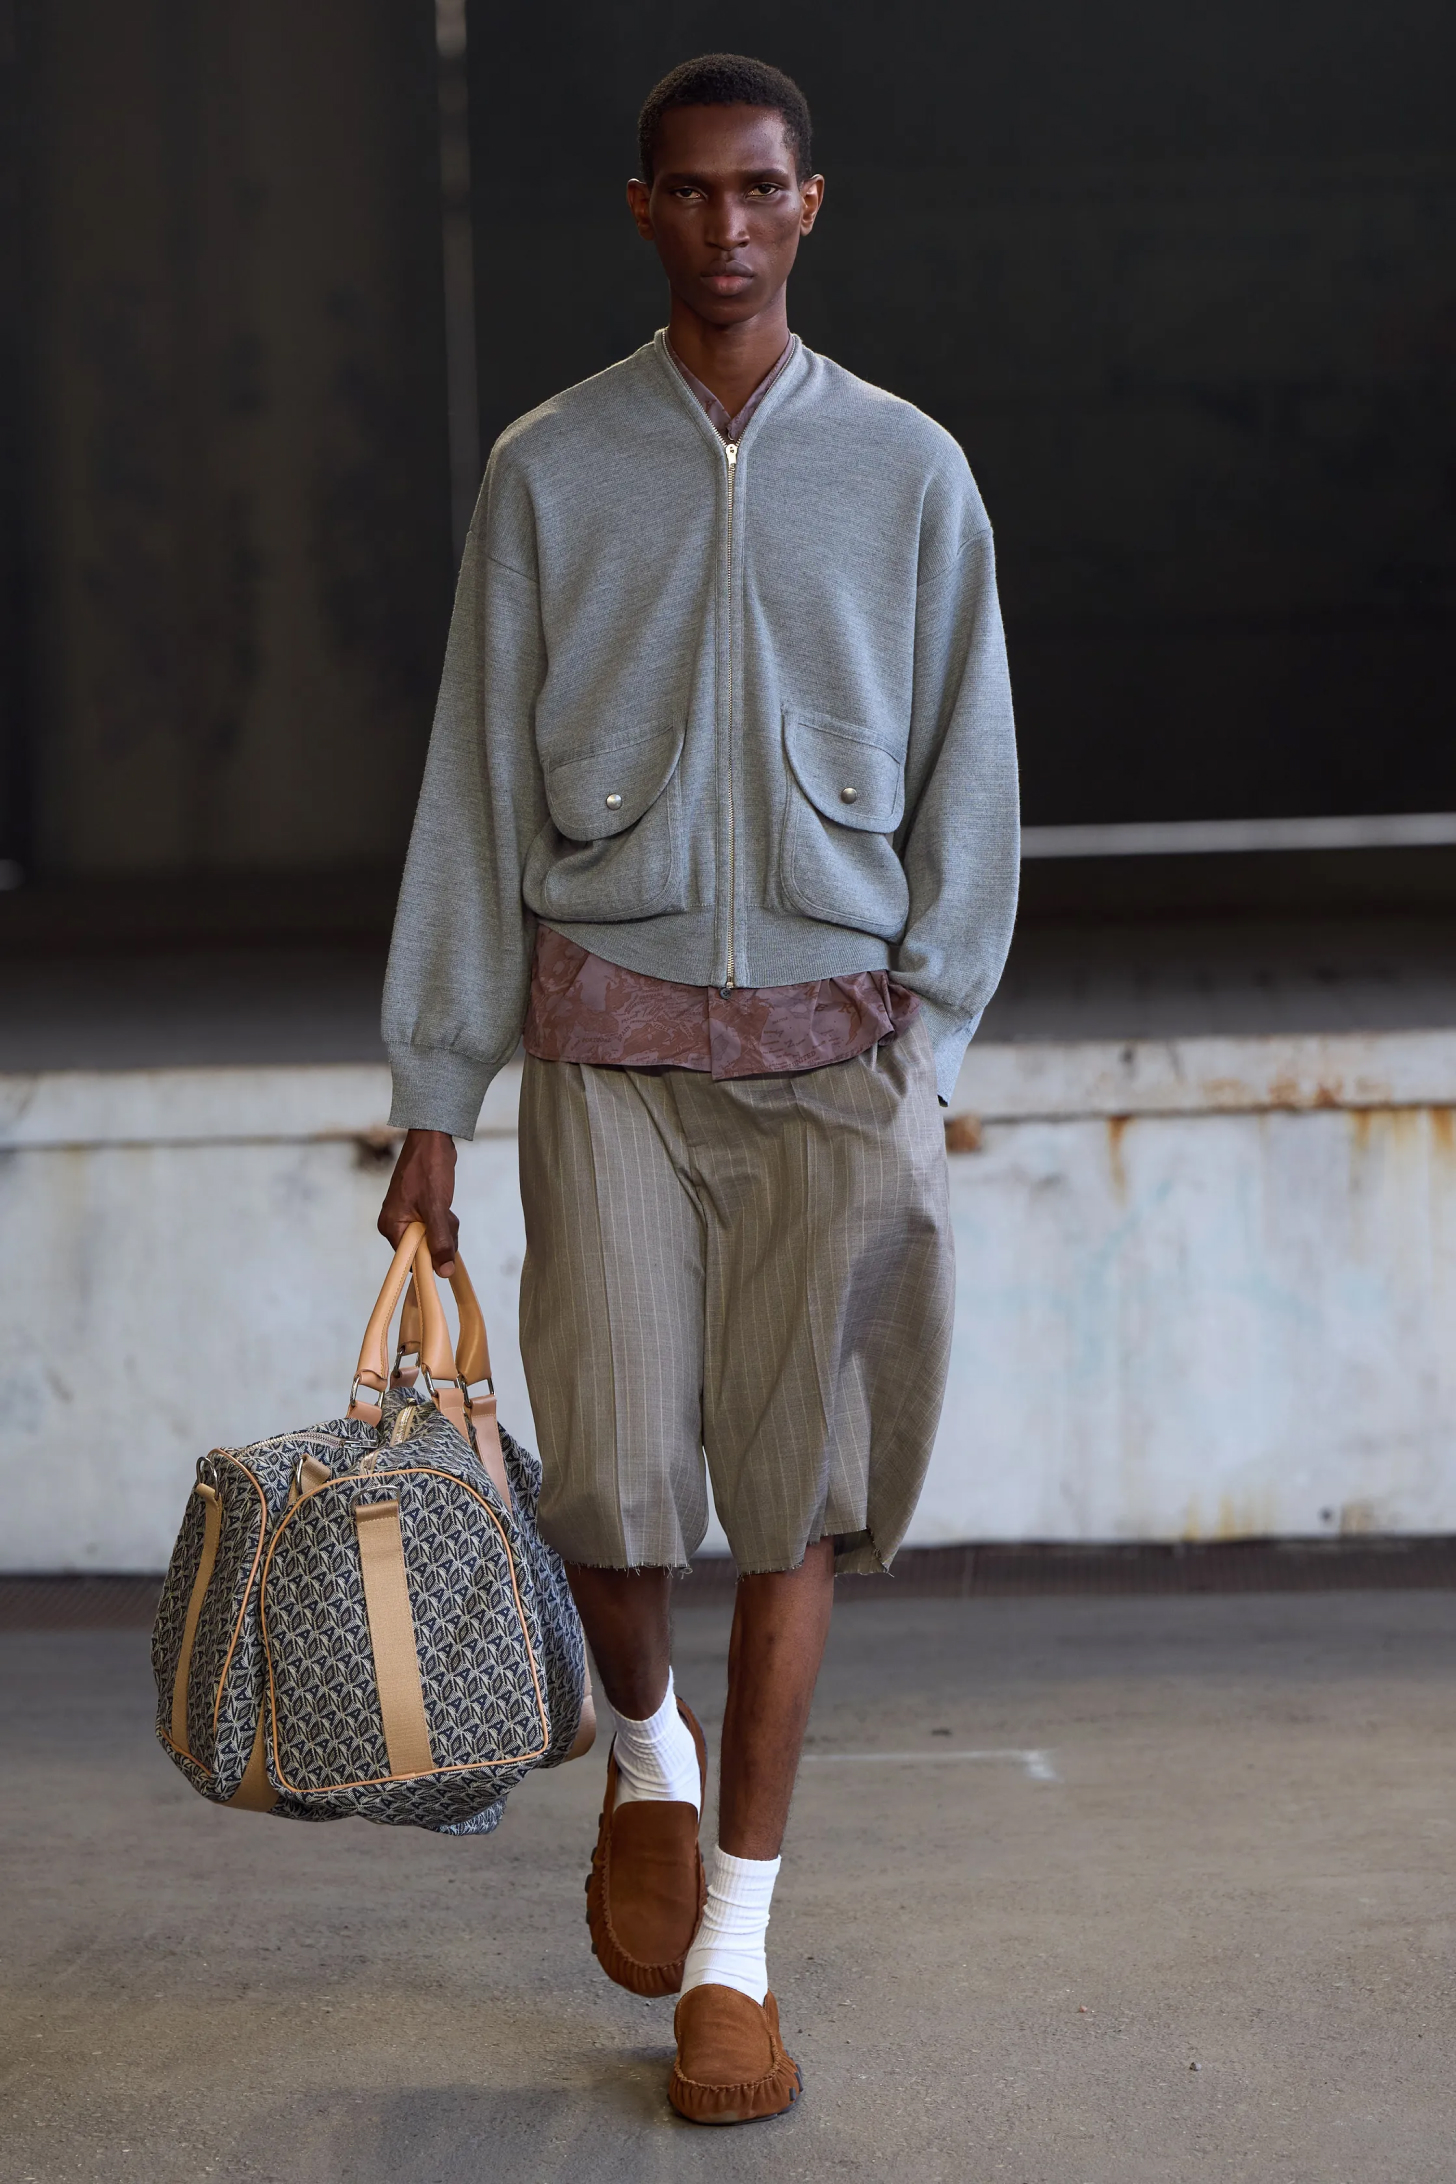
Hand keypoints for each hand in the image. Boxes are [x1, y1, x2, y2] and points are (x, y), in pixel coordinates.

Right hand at [378, 1128, 458, 1274]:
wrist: (432, 1140)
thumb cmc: (429, 1169)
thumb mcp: (436, 1208)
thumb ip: (440, 1241)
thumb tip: (444, 1271)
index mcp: (392, 1226)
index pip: (410, 1259)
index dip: (429, 1260)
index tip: (445, 1252)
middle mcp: (395, 1224)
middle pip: (423, 1250)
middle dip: (441, 1239)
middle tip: (446, 1218)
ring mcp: (407, 1217)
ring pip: (432, 1238)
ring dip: (446, 1228)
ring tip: (447, 1209)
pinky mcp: (418, 1210)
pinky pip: (435, 1226)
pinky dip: (444, 1220)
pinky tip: (447, 1207)